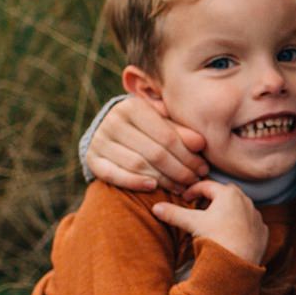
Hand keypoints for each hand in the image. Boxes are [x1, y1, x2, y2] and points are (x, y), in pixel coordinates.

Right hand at [87, 100, 207, 194]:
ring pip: (137, 165)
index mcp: (132, 107)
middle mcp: (113, 121)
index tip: (203, 168)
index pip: (167, 137)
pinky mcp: (92, 159)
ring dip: (163, 179)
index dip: (188, 156)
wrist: (111, 130)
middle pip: (154, 153)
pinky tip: (153, 187)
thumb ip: (180, 131)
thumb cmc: (146, 126)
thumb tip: (200, 144)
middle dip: (179, 170)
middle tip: (195, 180)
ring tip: (181, 186)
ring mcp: (100, 140)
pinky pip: (113, 175)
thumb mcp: (163, 122)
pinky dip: (134, 182)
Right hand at [152, 181, 267, 264]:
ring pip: (240, 208)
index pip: (206, 186)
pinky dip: (241, 225)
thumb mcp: (191, 223)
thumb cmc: (215, 239)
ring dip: (228, 211)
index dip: (193, 190)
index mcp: (228, 194)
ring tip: (215, 222)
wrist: (237, 264)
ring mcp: (256, 216)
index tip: (184, 198)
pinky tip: (231, 234)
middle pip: (225, 193)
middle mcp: (246, 201)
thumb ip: (173, 213)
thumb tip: (156, 207)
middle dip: (212, 198)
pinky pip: (250, 223)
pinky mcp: (262, 231)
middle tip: (200, 208)